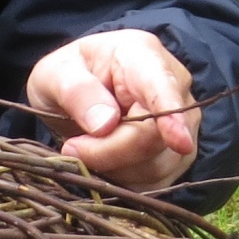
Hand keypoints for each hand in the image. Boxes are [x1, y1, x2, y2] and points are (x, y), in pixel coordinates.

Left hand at [25, 29, 199, 191]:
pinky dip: (125, 180)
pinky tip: (106, 160)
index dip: (172, 119)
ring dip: (115, 168)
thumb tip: (105, 123)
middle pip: (155, 137)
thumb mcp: (55, 73)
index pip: (163, 89)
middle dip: (109, 152)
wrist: (79, 92)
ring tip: (87, 146)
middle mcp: (174, 88)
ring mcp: (183, 124)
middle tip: (72, 147)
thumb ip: (76, 90)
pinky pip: (157, 182)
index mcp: (142, 55)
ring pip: (157, 165)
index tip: (179, 143)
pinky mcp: (178, 155)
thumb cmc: (69, 76)